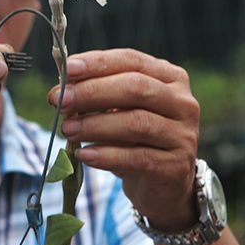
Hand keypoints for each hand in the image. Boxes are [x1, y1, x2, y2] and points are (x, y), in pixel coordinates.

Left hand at [51, 49, 201, 230]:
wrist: (161, 184)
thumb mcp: (119, 110)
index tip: (68, 69)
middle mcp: (182, 102)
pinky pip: (138, 158)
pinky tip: (84, 155)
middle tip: (61, 100)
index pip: (132, 61)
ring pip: (137, 123)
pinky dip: (107, 155)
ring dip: (95, 125)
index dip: (98, 63)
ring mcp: (183, 135)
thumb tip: (62, 90)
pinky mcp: (176, 166)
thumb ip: (97, 95)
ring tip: (67, 129)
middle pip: (136, 88)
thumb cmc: (135, 139)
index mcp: (169, 77)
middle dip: (93, 92)